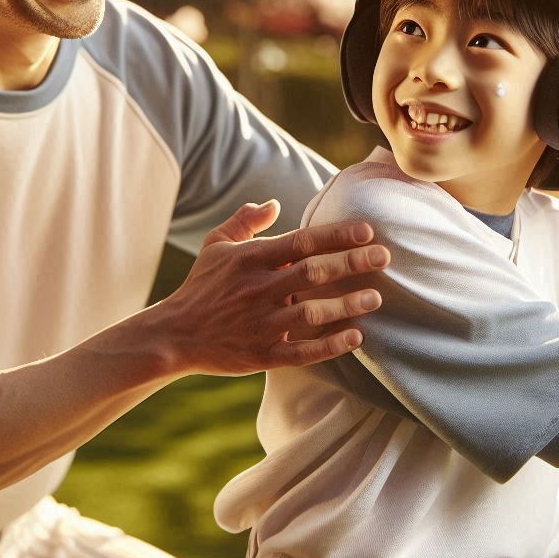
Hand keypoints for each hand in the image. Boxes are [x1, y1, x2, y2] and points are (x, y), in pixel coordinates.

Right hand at [151, 200, 387, 375]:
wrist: (174, 335)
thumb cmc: (200, 286)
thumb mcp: (215, 246)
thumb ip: (245, 222)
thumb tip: (273, 203)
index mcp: (250, 259)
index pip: (302, 241)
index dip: (337, 235)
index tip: (367, 231)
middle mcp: (258, 289)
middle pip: (313, 272)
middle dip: (353, 263)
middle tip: (384, 257)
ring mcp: (260, 323)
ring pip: (312, 311)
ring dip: (347, 304)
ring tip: (375, 298)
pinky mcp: (262, 354)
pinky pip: (302, 351)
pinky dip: (330, 345)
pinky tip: (356, 337)